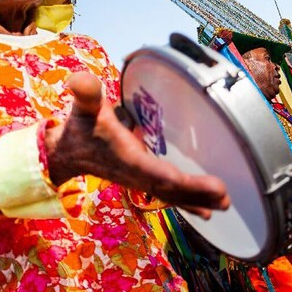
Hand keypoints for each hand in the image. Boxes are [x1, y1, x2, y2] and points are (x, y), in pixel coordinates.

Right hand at [46, 72, 229, 218]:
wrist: (66, 152)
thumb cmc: (80, 126)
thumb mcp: (84, 106)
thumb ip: (85, 93)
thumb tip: (79, 81)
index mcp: (126, 157)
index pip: (156, 173)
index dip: (181, 181)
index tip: (203, 184)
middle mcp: (135, 174)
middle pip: (170, 189)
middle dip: (196, 194)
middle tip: (224, 197)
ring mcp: (140, 180)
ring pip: (172, 195)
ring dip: (198, 200)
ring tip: (224, 203)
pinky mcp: (143, 180)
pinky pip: (168, 195)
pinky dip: (188, 203)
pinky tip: (208, 210)